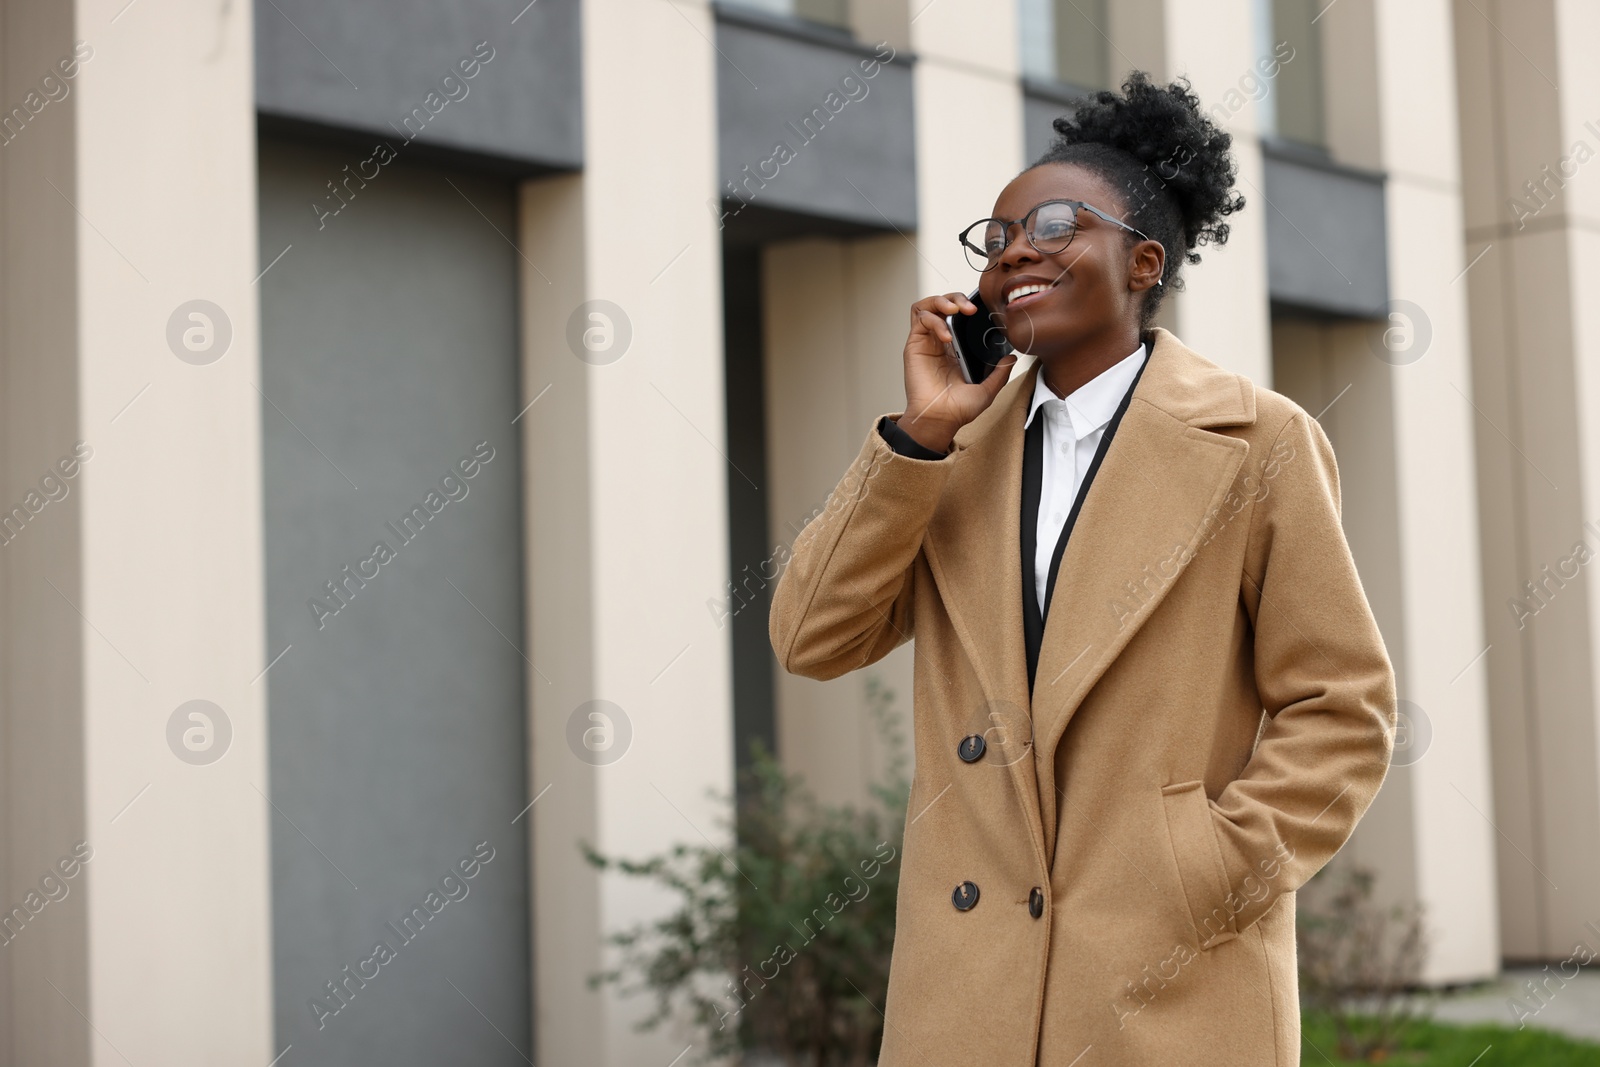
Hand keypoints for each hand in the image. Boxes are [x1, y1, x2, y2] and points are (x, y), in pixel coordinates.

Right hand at [899, 292, 1017, 451]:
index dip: (967, 307)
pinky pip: (919, 318)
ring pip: (927, 306)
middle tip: (970, 308)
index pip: (957, 316)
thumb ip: (1000, 372)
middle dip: (956, 298)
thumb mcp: (988, 390)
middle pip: (942, 304)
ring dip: (941, 301)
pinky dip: (933, 319)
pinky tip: (945, 335)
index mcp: (954, 350)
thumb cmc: (957, 410)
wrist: (939, 420)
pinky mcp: (914, 344)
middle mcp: (938, 342)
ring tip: (955, 310)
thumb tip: (1011, 357)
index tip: (981, 312)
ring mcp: (925, 342)